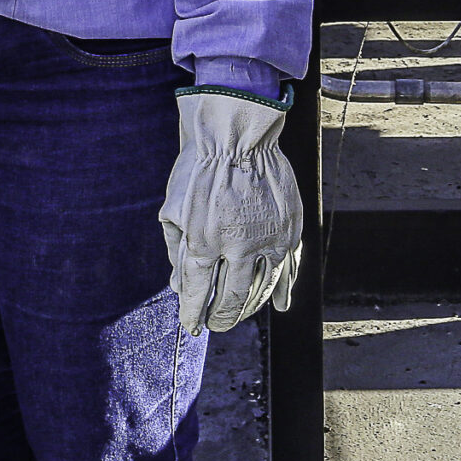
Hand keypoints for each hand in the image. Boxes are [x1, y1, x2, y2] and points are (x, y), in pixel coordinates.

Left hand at [158, 90, 301, 334]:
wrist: (236, 134)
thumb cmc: (198, 168)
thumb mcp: (173, 208)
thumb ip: (177, 249)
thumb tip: (179, 283)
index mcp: (203, 242)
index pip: (197, 293)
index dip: (193, 314)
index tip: (192, 326)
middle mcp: (237, 247)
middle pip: (231, 299)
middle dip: (222, 317)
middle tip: (216, 324)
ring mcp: (266, 240)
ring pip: (260, 289)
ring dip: (249, 307)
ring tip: (240, 313)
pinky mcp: (288, 231)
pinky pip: (287, 270)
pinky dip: (283, 290)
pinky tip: (279, 305)